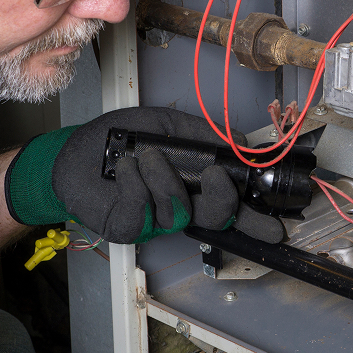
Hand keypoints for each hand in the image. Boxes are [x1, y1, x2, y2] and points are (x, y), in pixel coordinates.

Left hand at [5, 107, 283, 244]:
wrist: (75, 150)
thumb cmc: (121, 138)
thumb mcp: (167, 125)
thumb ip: (204, 134)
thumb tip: (241, 140)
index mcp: (194, 186)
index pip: (232, 207)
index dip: (255, 220)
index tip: (277, 225)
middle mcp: (179, 206)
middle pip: (215, 218)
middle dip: (223, 200)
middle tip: (217, 177)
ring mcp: (153, 221)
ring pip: (178, 212)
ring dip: (164, 179)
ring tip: (147, 156)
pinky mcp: (126, 227)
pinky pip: (142, 212)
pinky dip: (135, 184)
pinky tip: (126, 167)